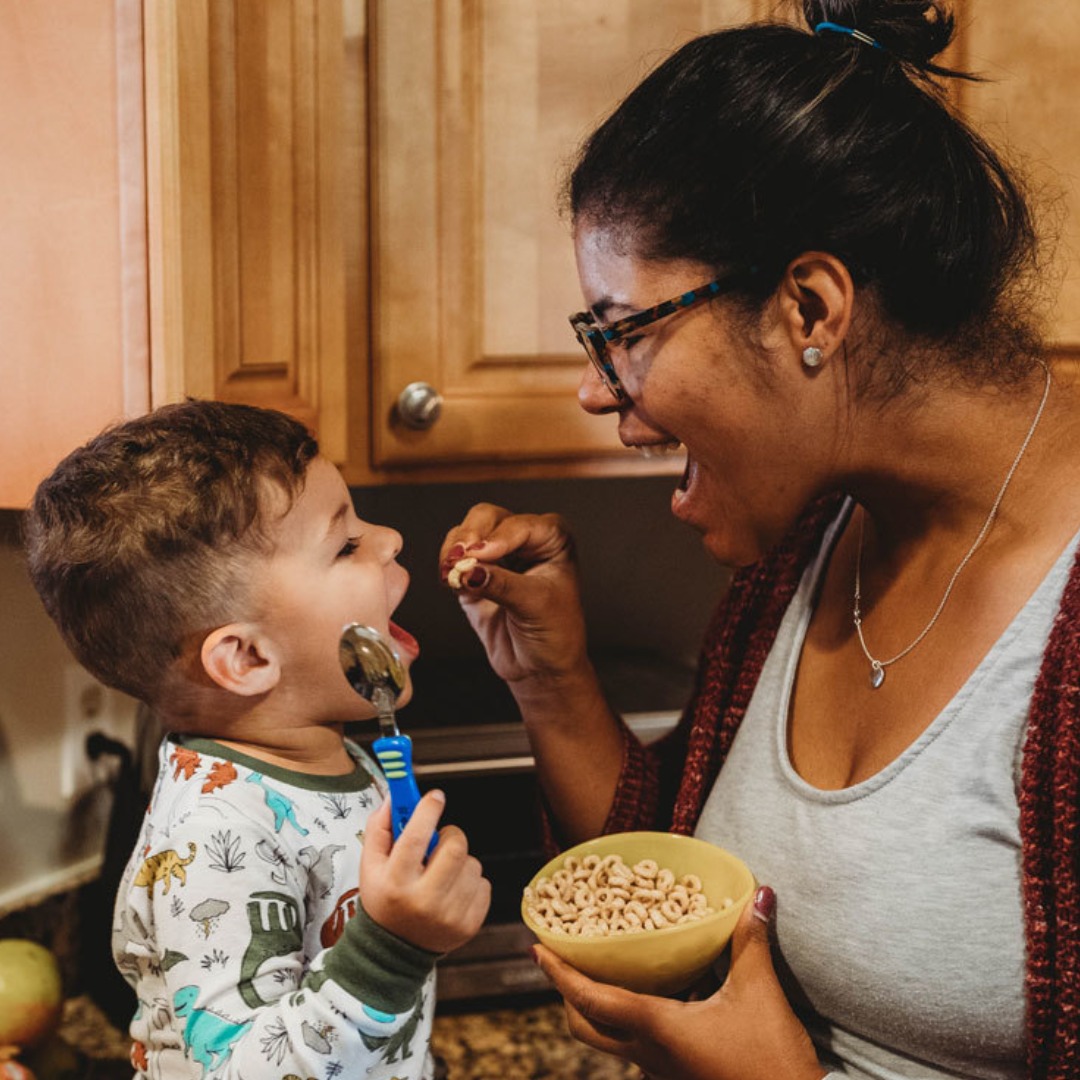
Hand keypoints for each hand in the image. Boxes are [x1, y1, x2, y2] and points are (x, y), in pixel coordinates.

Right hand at [359, 792, 490, 953]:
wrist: (395, 951)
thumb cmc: (384, 899)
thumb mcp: (371, 865)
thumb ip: (379, 828)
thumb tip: (394, 796)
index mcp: (396, 883)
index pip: (414, 838)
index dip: (427, 811)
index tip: (435, 797)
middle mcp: (423, 901)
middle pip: (454, 848)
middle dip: (451, 835)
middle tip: (441, 838)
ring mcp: (448, 915)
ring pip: (472, 864)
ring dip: (460, 861)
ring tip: (443, 873)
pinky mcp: (469, 925)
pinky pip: (484, 885)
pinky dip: (471, 881)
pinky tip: (453, 890)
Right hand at [439, 503, 588, 685]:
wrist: (541, 669)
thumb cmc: (556, 635)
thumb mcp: (536, 606)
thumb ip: (502, 585)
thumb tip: (469, 570)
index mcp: (552, 539)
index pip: (522, 525)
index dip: (500, 536)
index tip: (481, 553)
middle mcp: (525, 540)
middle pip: (488, 519)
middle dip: (470, 536)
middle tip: (459, 556)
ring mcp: (498, 556)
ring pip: (467, 534)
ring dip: (454, 549)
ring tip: (450, 571)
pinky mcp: (474, 575)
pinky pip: (454, 559)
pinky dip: (447, 566)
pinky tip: (449, 580)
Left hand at [531, 887, 825, 1079]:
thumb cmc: (772, 1060)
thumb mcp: (760, 993)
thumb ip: (751, 941)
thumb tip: (759, 892)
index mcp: (658, 1029)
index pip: (593, 1000)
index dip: (560, 974)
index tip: (537, 948)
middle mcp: (649, 1055)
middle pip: (585, 1026)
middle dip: (567, 992)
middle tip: (562, 958)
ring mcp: (660, 1071)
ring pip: (607, 1040)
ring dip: (593, 1007)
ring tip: (597, 970)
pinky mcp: (675, 1078)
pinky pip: (634, 1047)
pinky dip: (624, 1019)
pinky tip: (646, 996)